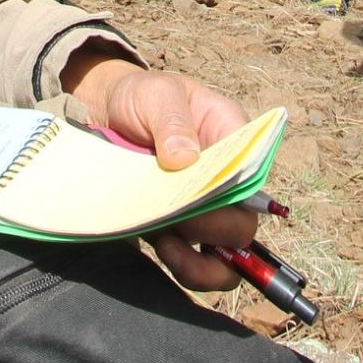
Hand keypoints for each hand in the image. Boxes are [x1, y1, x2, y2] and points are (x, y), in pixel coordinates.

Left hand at [59, 48, 257, 291]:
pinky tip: (165, 249)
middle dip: (215, 228)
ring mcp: (206, 207)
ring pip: (228, 253)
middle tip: (181, 218)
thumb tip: (185, 158)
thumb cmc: (143, 97)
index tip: (205, 194)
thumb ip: (172, 120)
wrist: (109, 114)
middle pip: (243, 221)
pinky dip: (188, 267)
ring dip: (205, 263)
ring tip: (171, 247)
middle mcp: (227, 178)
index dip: (237, 192)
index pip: (252, 173)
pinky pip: (200, 264)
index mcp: (233, 137)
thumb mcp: (157, 95)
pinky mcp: (182, 228)